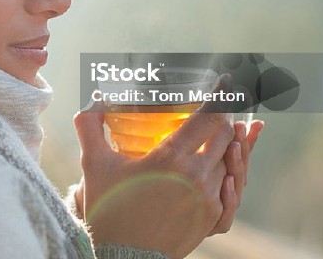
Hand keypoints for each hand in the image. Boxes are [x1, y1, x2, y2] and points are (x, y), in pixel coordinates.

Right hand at [72, 83, 262, 258]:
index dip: (221, 95)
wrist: (124, 256)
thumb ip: (91, 126)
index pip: (209, 117)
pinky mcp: (212, 217)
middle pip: (226, 134)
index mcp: (171, 157)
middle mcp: (197, 175)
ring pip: (230, 161)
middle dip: (226, 116)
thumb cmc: (108, 208)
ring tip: (224, 132)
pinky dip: (230, 171)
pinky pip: (231, 188)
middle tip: (219, 106)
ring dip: (230, 143)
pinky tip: (225, 165)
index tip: (226, 82)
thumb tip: (93, 99)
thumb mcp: (95, 164)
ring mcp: (209, 198)